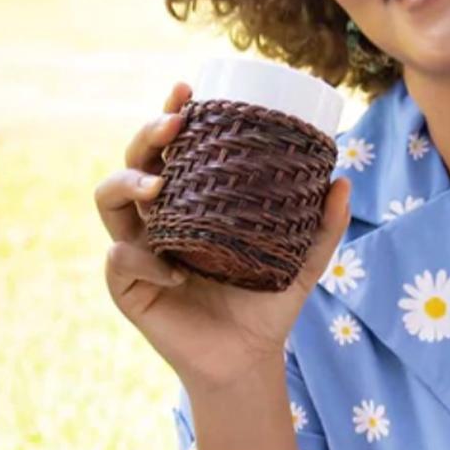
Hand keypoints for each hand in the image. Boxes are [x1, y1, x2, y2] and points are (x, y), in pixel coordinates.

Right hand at [97, 81, 350, 388]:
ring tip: (158, 185)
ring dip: (126, 182)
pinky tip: (176, 272)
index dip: (169, 113)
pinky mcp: (127, 286)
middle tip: (175, 126)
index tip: (186, 90)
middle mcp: (156, 217)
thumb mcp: (303, 260)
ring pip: (108, 198)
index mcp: (189, 199)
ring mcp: (136, 248)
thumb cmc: (267, 303)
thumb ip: (322, 225)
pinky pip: (119, 260)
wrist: (248, 360)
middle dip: (145, 134)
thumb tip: (342, 180)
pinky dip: (142, 259)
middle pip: (133, 160)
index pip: (169, 146)